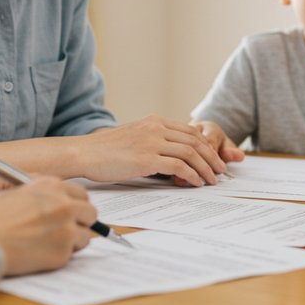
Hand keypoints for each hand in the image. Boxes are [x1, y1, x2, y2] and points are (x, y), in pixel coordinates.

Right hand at [0, 177, 99, 275]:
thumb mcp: (13, 191)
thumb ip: (38, 194)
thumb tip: (53, 201)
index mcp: (51, 186)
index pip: (80, 194)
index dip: (75, 204)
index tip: (70, 212)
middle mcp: (64, 205)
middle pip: (90, 212)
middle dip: (81, 221)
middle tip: (69, 229)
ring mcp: (66, 229)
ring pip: (85, 235)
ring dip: (73, 240)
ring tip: (49, 244)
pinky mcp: (62, 252)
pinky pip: (72, 254)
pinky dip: (61, 256)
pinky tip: (41, 254)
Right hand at [75, 115, 226, 185]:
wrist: (84, 153)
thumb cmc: (105, 150)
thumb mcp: (133, 136)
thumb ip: (152, 140)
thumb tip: (169, 155)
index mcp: (154, 121)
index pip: (189, 131)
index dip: (206, 146)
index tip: (214, 158)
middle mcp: (156, 128)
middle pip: (195, 140)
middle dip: (211, 157)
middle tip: (220, 170)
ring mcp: (152, 142)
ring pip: (191, 153)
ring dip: (205, 167)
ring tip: (212, 180)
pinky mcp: (147, 158)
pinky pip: (178, 166)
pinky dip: (192, 175)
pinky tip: (196, 183)